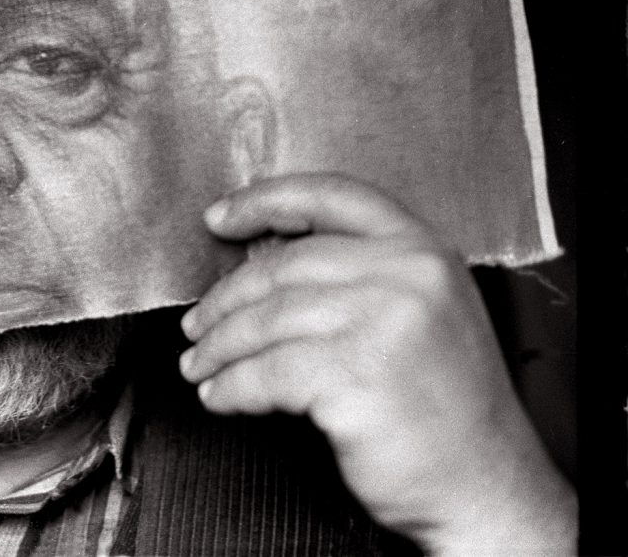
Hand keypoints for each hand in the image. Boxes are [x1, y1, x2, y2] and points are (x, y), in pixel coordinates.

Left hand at [179, 173, 575, 553]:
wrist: (486, 487)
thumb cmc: (446, 409)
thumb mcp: (421, 314)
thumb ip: (358, 276)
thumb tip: (260, 263)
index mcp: (423, 249)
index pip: (330, 196)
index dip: (264, 201)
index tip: (220, 218)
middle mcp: (407, 274)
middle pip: (282, 266)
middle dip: (224, 300)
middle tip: (197, 324)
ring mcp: (383, 321)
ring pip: (266, 320)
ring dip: (219, 347)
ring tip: (200, 365)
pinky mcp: (356, 375)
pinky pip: (266, 373)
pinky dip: (232, 387)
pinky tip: (222, 397)